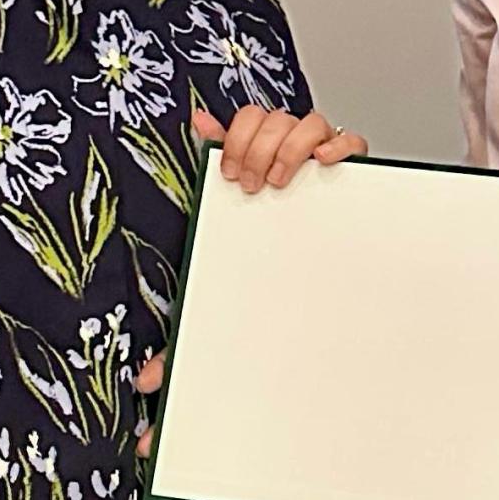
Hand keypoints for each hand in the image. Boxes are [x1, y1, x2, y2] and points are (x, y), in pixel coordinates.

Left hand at [133, 104, 368, 450]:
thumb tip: (143, 382)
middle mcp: (286, 165)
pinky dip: (340, 144)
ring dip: (292, 143)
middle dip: (259, 144)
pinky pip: (352, 140)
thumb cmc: (266, 298)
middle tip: (252, 184)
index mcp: (253, 176)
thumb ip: (183, 335)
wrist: (328, 308)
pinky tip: (327, 165)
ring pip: (309, 120)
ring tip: (283, 181)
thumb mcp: (219, 306)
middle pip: (274, 117)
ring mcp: (320, 169)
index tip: (232, 178)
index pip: (244, 124)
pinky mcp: (355, 180)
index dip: (235, 140)